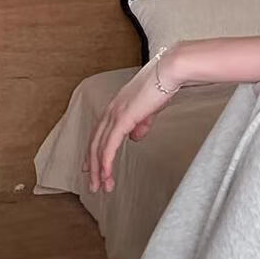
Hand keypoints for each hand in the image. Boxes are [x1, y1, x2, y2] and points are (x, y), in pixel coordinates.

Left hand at [82, 56, 177, 193]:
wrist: (169, 71)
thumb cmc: (163, 85)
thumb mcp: (149, 108)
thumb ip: (141, 123)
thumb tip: (135, 137)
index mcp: (116, 106)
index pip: (99, 133)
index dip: (93, 152)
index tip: (90, 168)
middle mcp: (111, 110)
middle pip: (94, 143)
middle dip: (92, 166)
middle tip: (94, 185)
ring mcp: (115, 114)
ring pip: (99, 148)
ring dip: (99, 170)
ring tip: (101, 187)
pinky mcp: (122, 119)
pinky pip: (110, 146)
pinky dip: (106, 162)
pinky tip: (107, 174)